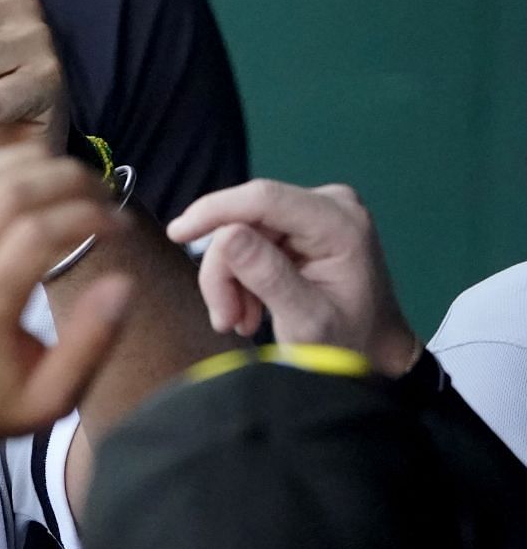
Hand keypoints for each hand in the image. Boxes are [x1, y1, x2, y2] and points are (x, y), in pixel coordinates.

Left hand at [0, 150, 131, 455]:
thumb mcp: (50, 401)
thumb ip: (91, 344)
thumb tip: (123, 283)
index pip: (36, 233)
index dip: (87, 216)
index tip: (119, 224)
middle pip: (7, 193)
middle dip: (67, 181)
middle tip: (101, 194)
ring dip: (28, 165)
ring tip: (66, 182)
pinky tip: (17, 177)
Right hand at [166, 180, 418, 375]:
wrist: (373, 350)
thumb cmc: (348, 343)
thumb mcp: (306, 320)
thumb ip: (268, 276)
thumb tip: (226, 235)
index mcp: (340, 223)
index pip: (263, 199)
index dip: (214, 211)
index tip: (176, 234)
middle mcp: (329, 204)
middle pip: (245, 220)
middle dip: (225, 270)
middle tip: (225, 317)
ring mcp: (314, 212)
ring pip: (239, 232)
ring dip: (230, 280)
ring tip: (240, 320)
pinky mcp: (299, 225)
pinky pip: (248, 240)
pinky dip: (240, 277)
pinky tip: (250, 307)